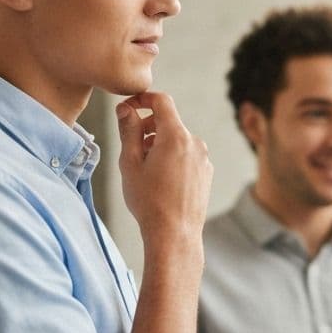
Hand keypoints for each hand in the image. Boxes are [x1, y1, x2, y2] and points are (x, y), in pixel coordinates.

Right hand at [115, 93, 211, 257]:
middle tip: (131, 146)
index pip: (162, 101)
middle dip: (148, 127)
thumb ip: (128, 131)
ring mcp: (203, 158)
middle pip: (169, 122)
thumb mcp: (130, 163)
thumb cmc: (149, 201)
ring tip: (145, 168)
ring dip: (159, 144)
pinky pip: (187, 155)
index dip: (143, 99)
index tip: (129, 108)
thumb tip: (125, 109)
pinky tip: (161, 179)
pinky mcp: (206, 172)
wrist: (174, 233)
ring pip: (177, 140)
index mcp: (176, 136)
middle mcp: (195, 143)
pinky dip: (172, 158)